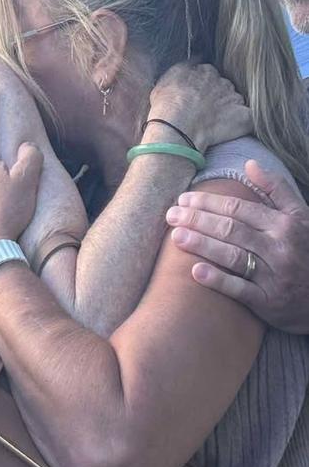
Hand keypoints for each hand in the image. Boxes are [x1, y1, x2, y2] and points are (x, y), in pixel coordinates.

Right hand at [149, 63, 252, 152]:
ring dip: (230, 111)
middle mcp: (222, 81)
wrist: (177, 126)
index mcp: (205, 71)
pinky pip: (250, 119)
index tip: (196, 98)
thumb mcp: (167, 77)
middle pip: (224, 87)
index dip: (203, 87)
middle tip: (205, 113)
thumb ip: (183, 67)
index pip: (209, 75)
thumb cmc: (167, 104)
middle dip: (218, 97)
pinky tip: (234, 130)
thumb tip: (194, 59)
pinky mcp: (244, 117)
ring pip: (236, 102)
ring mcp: (235, 98)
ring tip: (216, 125)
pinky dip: (245, 123)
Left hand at [166, 160, 308, 332]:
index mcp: (284, 224)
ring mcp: (274, 276)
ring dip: (202, 245)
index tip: (184, 199)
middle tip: (171, 215)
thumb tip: (250, 163)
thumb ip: (276, 189)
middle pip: (231, 230)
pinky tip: (195, 272)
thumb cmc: (308, 250)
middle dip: (198, 220)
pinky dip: (218, 280)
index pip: (239, 208)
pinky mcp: (269, 302)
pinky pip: (240, 290)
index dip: (210, 202)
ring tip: (175, 237)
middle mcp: (279, 248)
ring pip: (233, 256)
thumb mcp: (301, 216)